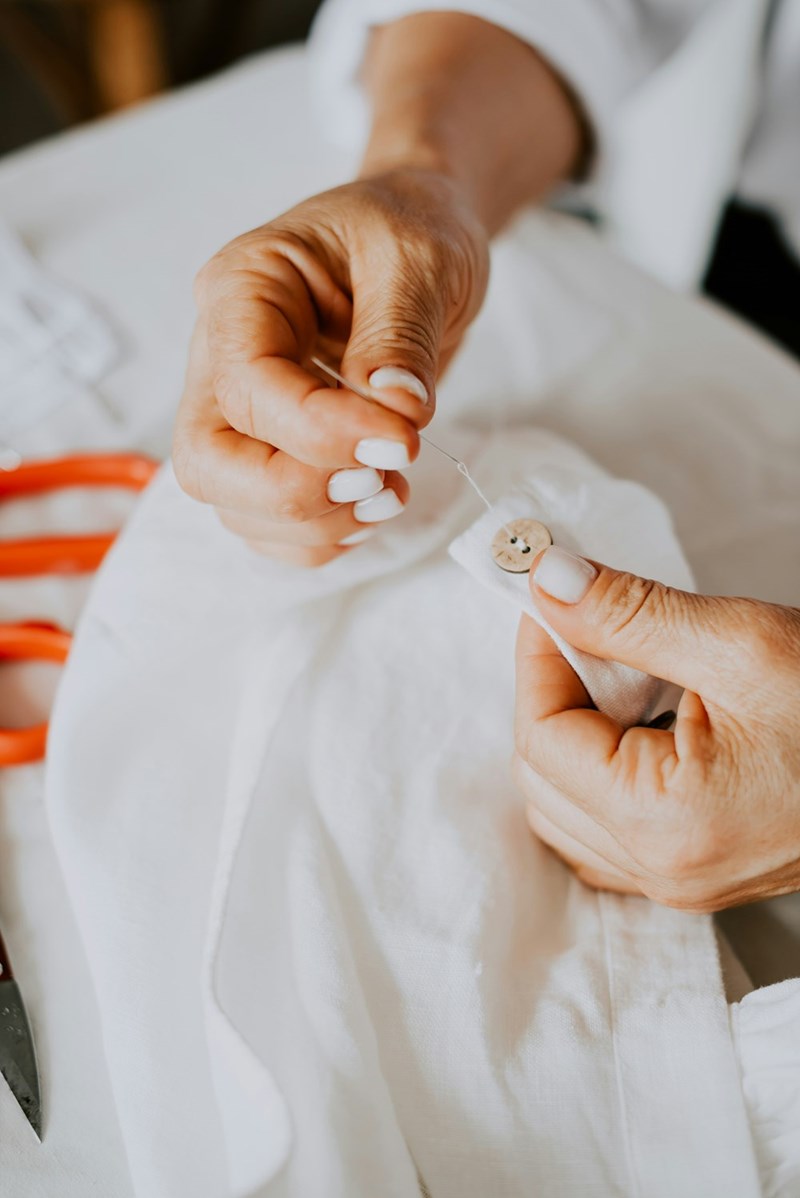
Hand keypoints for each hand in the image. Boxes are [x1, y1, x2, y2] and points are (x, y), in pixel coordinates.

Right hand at [173, 169, 487, 565]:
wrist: (422, 240)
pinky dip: (324, 535)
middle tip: (380, 480)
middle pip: (208, 461)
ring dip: (319, 521)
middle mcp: (223, 355)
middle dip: (294, 493)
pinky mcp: (273, 450)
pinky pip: (272, 526)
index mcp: (242, 289)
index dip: (320, 432)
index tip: (400, 441)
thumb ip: (400, 336)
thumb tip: (393, 411)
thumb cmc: (410, 230)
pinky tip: (374, 500)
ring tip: (393, 486)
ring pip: (235, 506)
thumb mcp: (420, 259)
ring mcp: (241, 412)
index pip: (248, 386)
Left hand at [514, 547, 799, 911]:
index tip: (549, 598)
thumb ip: (628, 614)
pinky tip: (641, 718)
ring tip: (623, 670)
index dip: (536, 658)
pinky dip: (600, 767)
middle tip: (586, 625)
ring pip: (565, 806)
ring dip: (574, 729)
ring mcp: (682, 880)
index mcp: (666, 824)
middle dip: (552, 691)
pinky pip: (606, 829)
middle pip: (544, 776)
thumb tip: (546, 581)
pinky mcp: (699, 869)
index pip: (542, 738)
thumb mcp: (742, 643)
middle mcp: (665, 871)